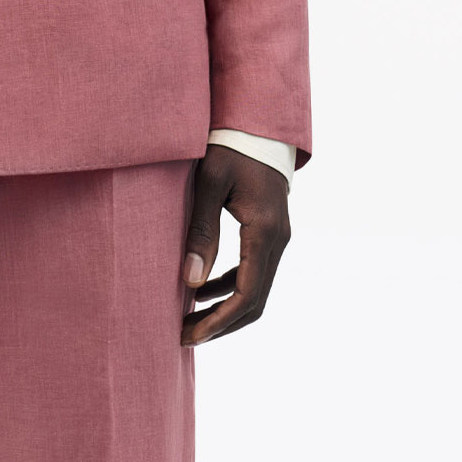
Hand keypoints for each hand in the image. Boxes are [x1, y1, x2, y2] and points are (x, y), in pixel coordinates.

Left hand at [181, 144, 290, 345]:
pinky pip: (253, 271)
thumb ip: (201, 231)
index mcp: (263, 230)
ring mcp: (277, 237)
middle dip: (220, 324)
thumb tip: (190, 281)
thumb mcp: (209, 184)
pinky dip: (229, 287)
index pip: (246, 293)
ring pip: (255, 289)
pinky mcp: (269, 232)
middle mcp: (277, 239)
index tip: (189, 335)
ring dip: (224, 309)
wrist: (257, 125)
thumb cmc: (229, 147)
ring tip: (187, 318)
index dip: (218, 321)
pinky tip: (200, 290)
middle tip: (184, 336)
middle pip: (254, 301)